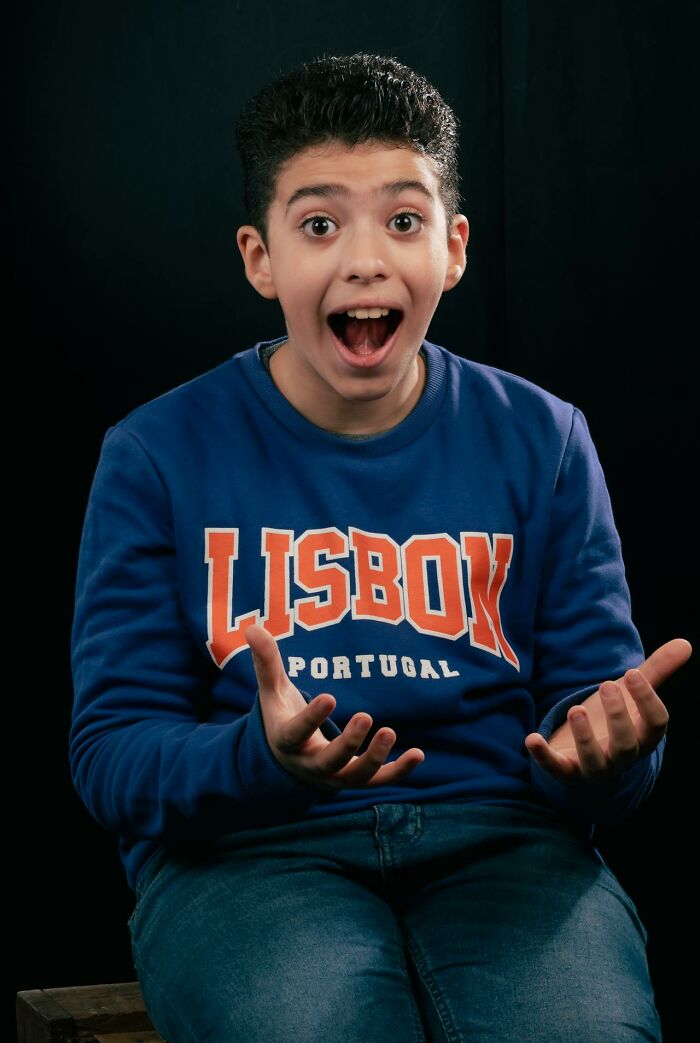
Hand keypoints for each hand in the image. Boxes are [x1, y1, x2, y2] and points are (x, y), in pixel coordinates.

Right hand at [244, 623, 424, 793]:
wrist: (288, 761)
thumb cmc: (282, 717)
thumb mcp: (272, 691)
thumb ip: (266, 662)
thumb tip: (251, 627)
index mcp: (287, 741)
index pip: (297, 733)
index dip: (312, 717)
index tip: (330, 696)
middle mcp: (310, 765)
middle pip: (329, 761)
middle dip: (349, 743)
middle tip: (367, 717)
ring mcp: (334, 777)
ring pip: (355, 777)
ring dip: (375, 759)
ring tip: (390, 731)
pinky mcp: (354, 780)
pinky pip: (378, 781)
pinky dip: (399, 771)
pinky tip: (419, 754)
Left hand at [524, 638, 691, 785]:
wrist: (584, 753)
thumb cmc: (612, 719)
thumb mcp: (630, 695)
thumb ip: (656, 671)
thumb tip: (686, 643)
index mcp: (642, 737)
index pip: (656, 724)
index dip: (647, 700)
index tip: (631, 673)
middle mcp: (622, 757)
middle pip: (627, 744)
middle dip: (618, 716)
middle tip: (606, 685)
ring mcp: (594, 768)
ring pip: (595, 762)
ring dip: (586, 737)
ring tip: (576, 709)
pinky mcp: (566, 773)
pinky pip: (556, 770)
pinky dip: (543, 757)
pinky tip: (531, 738)